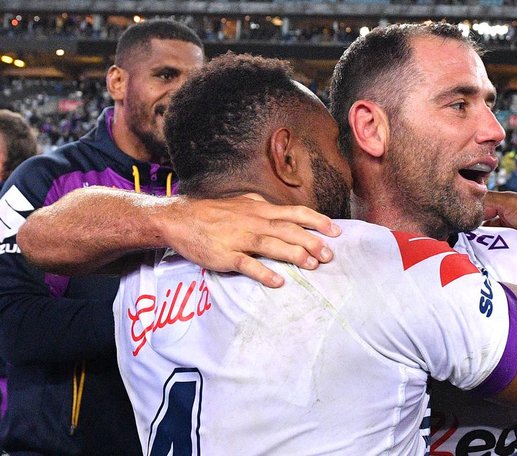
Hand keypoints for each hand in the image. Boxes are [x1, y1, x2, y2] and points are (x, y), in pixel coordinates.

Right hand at [158, 194, 341, 287]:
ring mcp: (239, 238)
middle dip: (312, 241)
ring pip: (272, 245)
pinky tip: (278, 281)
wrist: (180, 219)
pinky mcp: (226, 255)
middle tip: (330, 255)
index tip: (336, 231)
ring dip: (294, 255)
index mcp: (260, 209)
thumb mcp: (241, 203)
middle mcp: (253, 221)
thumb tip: (282, 210)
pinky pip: (247, 264)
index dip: (317, 220)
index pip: (295, 213)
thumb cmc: (212, 213)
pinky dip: (263, 273)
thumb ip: (262, 206)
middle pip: (289, 230)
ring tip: (312, 265)